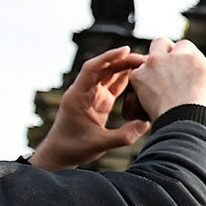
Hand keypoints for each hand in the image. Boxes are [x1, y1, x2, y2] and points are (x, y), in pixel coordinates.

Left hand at [28, 47, 149, 169]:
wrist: (59, 154)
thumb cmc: (72, 148)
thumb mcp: (99, 145)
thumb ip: (123, 135)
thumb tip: (145, 123)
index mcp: (77, 97)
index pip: (91, 69)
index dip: (108, 58)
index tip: (126, 50)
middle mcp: (83, 92)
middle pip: (103, 68)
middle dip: (122, 60)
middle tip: (144, 59)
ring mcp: (91, 96)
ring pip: (109, 75)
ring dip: (125, 67)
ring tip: (145, 64)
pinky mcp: (99, 102)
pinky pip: (113, 86)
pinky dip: (125, 79)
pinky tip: (139, 76)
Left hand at [128, 37, 205, 118]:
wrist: (186, 120)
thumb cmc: (200, 107)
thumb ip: (195, 67)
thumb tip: (188, 65)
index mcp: (192, 56)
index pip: (183, 46)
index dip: (179, 56)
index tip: (179, 66)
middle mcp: (172, 55)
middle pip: (160, 42)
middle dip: (159, 52)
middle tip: (161, 67)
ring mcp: (154, 62)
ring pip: (144, 59)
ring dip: (147, 70)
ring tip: (153, 88)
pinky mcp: (138, 75)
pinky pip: (135, 74)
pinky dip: (138, 86)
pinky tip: (146, 97)